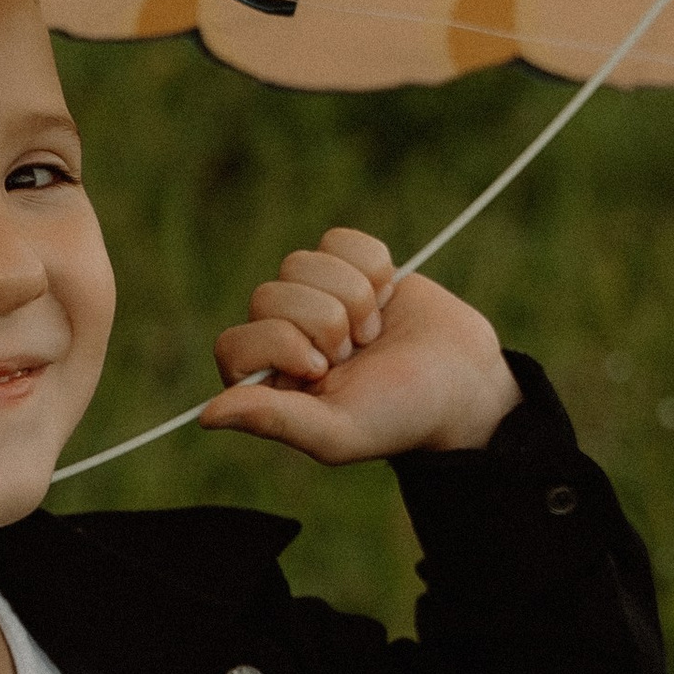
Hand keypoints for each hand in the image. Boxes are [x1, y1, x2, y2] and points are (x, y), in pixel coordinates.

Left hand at [196, 227, 520, 461]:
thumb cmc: (400, 417)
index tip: (323, 370)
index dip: (283, 345)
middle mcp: (282, 336)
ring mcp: (314, 297)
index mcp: (267, 381)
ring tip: (373, 332)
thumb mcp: (337, 433)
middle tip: (356, 353)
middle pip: (270, 294)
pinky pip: (339, 239)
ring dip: (353, 296)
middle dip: (327, 321)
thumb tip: (208, 415)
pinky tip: (387, 299)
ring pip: (303, 262)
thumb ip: (273, 420)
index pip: (236, 342)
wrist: (465, 385)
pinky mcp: (349, 266)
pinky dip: (373, 265)